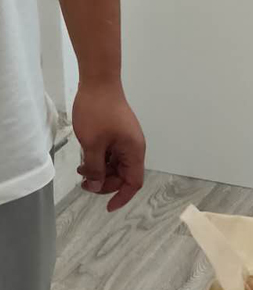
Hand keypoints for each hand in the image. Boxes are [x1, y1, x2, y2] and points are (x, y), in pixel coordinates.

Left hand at [72, 81, 144, 211]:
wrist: (99, 82)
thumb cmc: (97, 112)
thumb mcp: (92, 144)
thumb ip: (95, 169)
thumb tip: (96, 186)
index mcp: (134, 151)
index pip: (134, 182)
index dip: (122, 196)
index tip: (107, 207)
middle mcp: (134, 147)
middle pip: (124, 175)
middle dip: (106, 183)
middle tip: (84, 183)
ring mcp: (126, 140)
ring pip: (116, 165)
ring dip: (100, 172)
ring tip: (80, 170)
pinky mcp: (118, 133)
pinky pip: (112, 154)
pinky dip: (100, 160)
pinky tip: (85, 159)